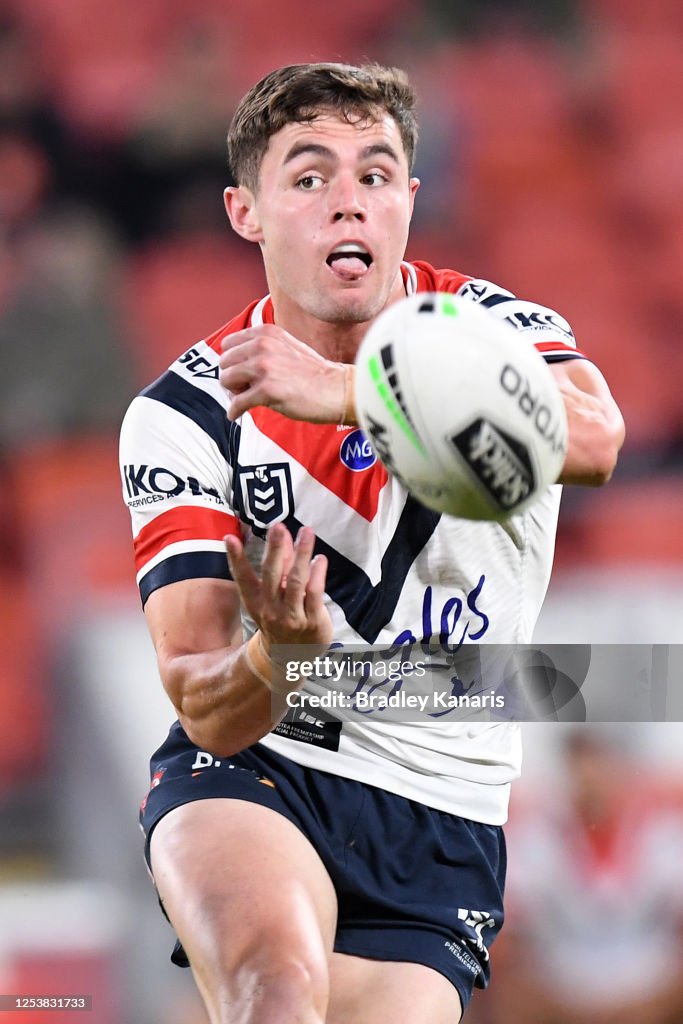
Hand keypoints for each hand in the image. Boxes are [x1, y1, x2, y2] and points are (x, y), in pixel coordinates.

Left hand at [219, 324, 346, 422]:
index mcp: (267, 333)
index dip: (232, 361)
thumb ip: (262, 349)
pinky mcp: (266, 390)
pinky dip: (234, 411)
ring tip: (245, 399)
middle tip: (244, 389)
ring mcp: (264, 367)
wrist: (336, 389)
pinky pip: (237, 403)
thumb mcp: (286, 347)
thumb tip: (234, 365)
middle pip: (224, 362)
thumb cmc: (314, 374)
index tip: (241, 373)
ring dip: (232, 394)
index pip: (228, 344)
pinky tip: (237, 415)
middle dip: (231, 378)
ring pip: (226, 380)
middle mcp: (263, 345)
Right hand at [225, 523, 332, 657]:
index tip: (229, 538)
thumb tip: (283, 535)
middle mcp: (271, 610)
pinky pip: (314, 593)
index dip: (236, 559)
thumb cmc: (280, 618)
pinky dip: (317, 574)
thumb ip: (280, 564)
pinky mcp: (312, 621)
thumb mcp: (273, 595)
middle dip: (275, 549)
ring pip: (296, 581)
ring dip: (301, 554)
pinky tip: (319, 559)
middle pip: (271, 575)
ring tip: (306, 532)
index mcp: (256, 603)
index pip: (243, 578)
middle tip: (278, 526)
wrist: (292, 657)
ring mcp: (292, 617)